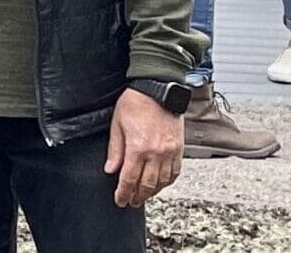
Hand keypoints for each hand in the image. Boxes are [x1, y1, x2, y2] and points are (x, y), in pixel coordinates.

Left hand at [105, 87, 183, 206]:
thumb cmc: (135, 103)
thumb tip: (110, 169)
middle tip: (131, 201)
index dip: (123, 193)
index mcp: (137, 148)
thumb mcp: (117, 124)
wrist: (158, 89)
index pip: (128, 179)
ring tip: (143, 196)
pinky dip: (167, 182)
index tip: (119, 200)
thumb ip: (115, 149)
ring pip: (162, 182)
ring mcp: (170, 152)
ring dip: (152, 192)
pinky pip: (174, 172)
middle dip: (137, 196)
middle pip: (146, 185)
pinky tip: (160, 184)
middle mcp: (156, 153)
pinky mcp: (179, 149)